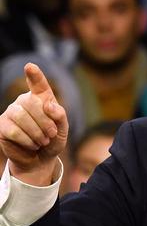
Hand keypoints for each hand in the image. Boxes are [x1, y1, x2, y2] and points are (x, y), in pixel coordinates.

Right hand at [0, 63, 67, 184]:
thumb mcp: (62, 129)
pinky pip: (13, 130)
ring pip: (21, 116)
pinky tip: (32, 144)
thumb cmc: (52, 140)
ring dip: (36, 132)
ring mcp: (11, 112)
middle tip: (51, 135)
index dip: (35, 76)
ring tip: (43, 141)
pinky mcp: (2, 125)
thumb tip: (49, 104)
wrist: (40, 158)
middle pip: (33, 103)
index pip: (39, 84)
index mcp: (41, 98)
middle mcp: (24, 101)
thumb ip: (60, 116)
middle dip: (46, 122)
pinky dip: (26, 140)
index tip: (30, 67)